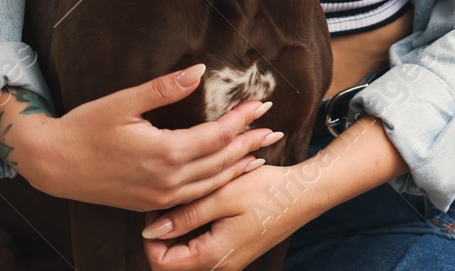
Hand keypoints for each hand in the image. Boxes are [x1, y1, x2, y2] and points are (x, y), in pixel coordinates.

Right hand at [0, 63, 284, 208]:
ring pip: (211, 182)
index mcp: (165, 153)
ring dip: (238, 166)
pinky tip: (225, 175)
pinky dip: (216, 183)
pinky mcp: (151, 203)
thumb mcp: (123, 102)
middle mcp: (168, 180)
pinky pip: (195, 195)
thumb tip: (199, 70)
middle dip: (249, 142)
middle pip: (221, 161)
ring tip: (261, 152)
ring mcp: (160, 196)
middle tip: (275, 127)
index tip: (263, 103)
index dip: (242, 119)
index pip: (216, 135)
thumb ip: (164, 88)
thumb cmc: (84, 128)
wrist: (53, 165)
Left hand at [141, 163, 313, 270]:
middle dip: (163, 235)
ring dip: (178, 232)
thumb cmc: (267, 191)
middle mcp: (219, 267)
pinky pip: (200, 250)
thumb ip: (185, 216)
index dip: (152, 238)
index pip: (161, 264)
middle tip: (171, 202)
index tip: (159, 208)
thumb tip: (150, 232)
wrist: (304, 194)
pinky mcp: (232, 252)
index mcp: (212, 256)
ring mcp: (226, 261)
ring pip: (184, 256)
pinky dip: (193, 231)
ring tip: (187, 201)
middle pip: (171, 263)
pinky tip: (201, 207)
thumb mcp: (222, 196)